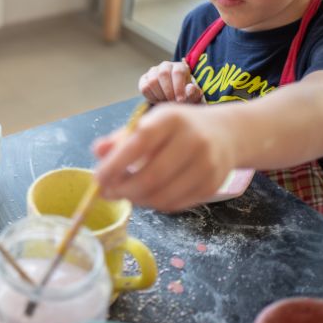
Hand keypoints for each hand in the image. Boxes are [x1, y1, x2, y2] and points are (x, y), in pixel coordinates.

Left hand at [92, 104, 233, 211]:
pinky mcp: (213, 185)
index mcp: (171, 118)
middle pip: (151, 176)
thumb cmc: (178, 128)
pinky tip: (148, 195)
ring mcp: (206, 164)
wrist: (226, 133)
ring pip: (163, 196)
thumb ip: (121, 138)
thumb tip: (97, 151)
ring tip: (127, 193)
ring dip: (137, 200)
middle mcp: (193, 139)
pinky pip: (175, 204)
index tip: (98, 177)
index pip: (140, 142)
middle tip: (108, 192)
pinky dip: (155, 204)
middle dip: (123, 190)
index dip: (116, 163)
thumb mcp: (151, 122)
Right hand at [139, 61, 203, 103]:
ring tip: (166, 101)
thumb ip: (193, 93)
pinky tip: (158, 100)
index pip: (177, 72)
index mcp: (180, 67)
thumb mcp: (193, 96)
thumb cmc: (185, 96)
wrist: (174, 99)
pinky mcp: (144, 79)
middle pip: (163, 74)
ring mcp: (153, 71)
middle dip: (168, 91)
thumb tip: (189, 88)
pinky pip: (144, 87)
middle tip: (172, 101)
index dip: (178, 87)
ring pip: (152, 81)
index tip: (181, 100)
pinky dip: (151, 97)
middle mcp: (166, 66)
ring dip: (160, 95)